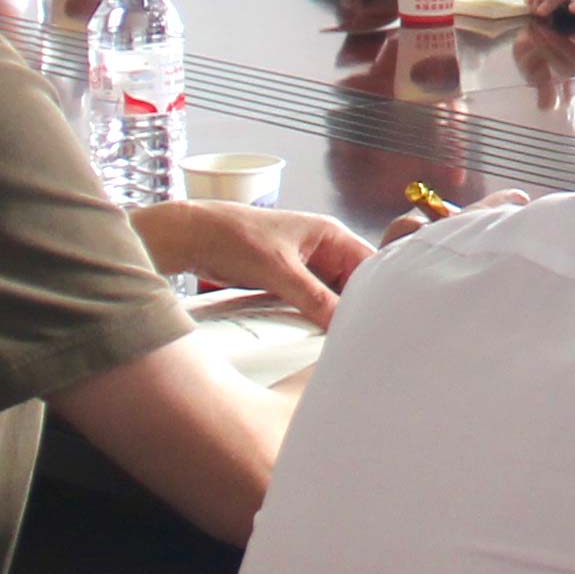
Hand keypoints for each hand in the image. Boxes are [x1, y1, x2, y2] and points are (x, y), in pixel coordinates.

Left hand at [134, 200, 377, 322]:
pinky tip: (320, 336)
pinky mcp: (288, 281)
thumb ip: (314, 297)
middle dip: (357, 307)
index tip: (382, 321)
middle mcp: (322, 248)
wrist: (192, 238)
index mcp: (329, 233)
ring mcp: (305, 266)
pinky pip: (313, 302)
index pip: (370, 264)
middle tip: (364, 336)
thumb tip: (343, 324)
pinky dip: (316, 317)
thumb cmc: (234, 237)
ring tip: (345, 340)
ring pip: (333, 295)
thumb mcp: (279, 270)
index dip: (378, 291)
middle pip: (353, 283)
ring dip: (335, 314)